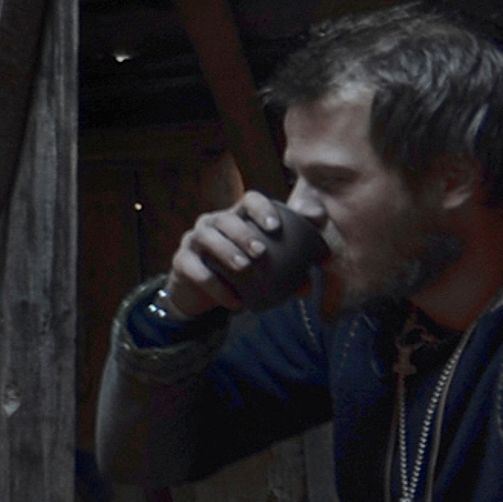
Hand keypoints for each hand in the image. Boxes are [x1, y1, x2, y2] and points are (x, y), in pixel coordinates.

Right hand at [166, 192, 295, 317]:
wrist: (203, 296)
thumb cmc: (239, 273)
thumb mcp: (266, 265)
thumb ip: (293, 263)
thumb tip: (321, 267)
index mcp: (237, 217)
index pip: (249, 200)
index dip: (261, 209)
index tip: (275, 227)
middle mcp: (213, 223)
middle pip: (226, 218)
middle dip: (244, 232)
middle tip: (261, 251)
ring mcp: (193, 240)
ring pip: (206, 237)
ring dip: (227, 251)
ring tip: (244, 268)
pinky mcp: (181, 262)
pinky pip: (195, 270)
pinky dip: (215, 286)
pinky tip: (235, 301)